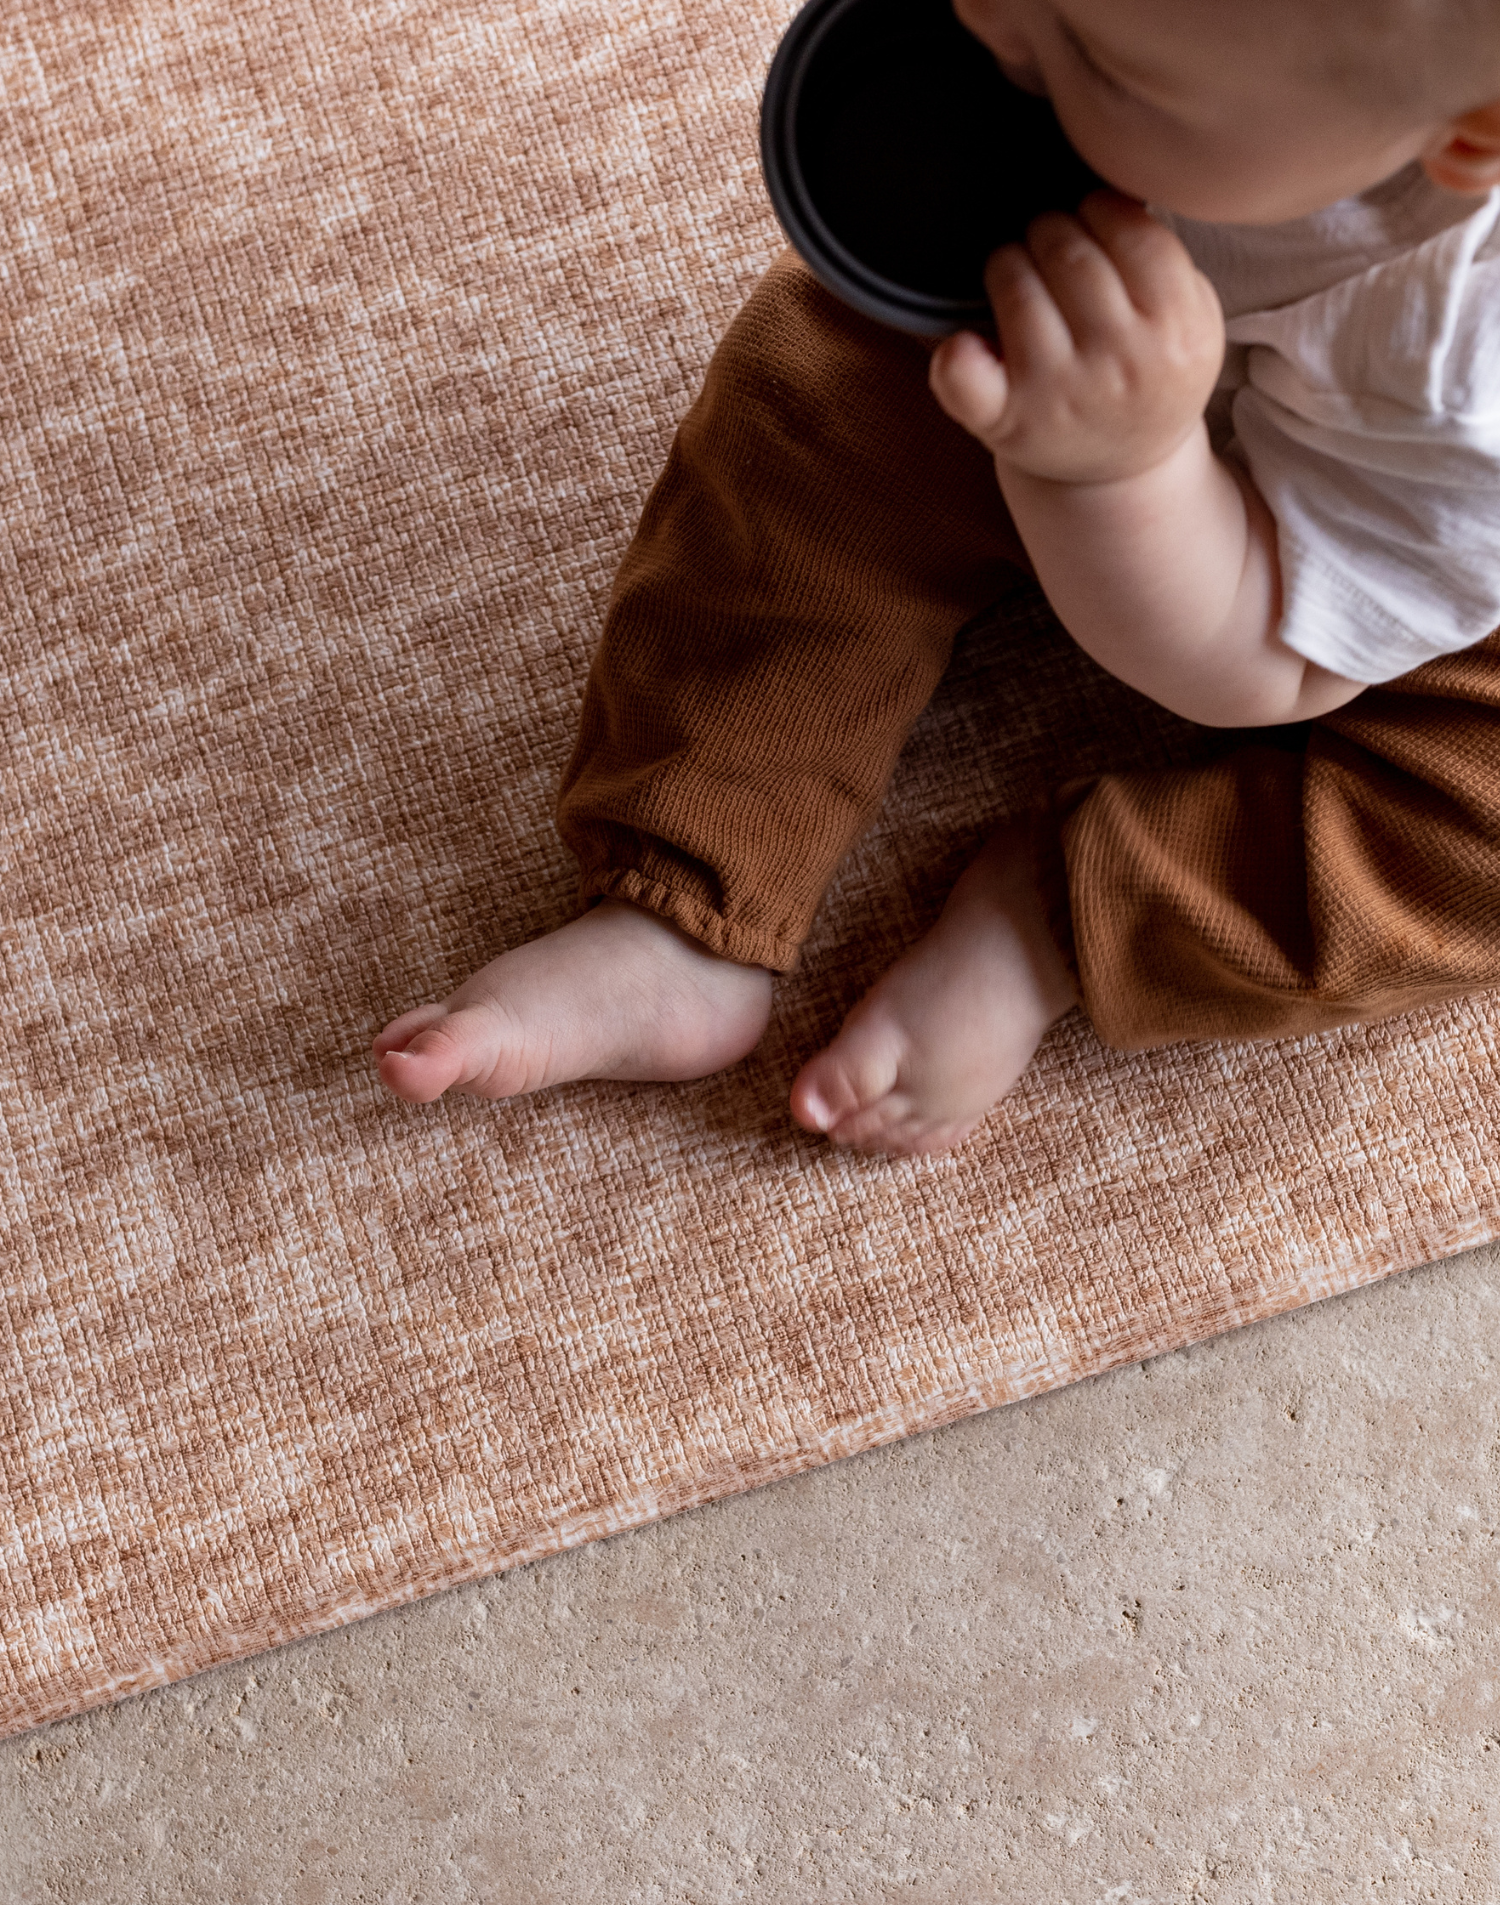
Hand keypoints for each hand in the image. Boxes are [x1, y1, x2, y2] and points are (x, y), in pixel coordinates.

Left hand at [929, 192, 1224, 485]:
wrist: (1124, 473)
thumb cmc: (1149, 371)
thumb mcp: (1190, 316)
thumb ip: (1161, 253)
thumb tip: (1109, 187)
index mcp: (1178, 331)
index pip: (1127, 227)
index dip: (1100, 212)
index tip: (1092, 226)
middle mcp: (1120, 364)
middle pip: (1066, 249)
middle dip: (1049, 233)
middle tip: (1049, 252)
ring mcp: (1059, 394)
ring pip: (1014, 283)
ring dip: (1007, 266)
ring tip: (1020, 283)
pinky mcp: (1005, 421)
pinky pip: (960, 371)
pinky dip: (954, 349)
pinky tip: (971, 342)